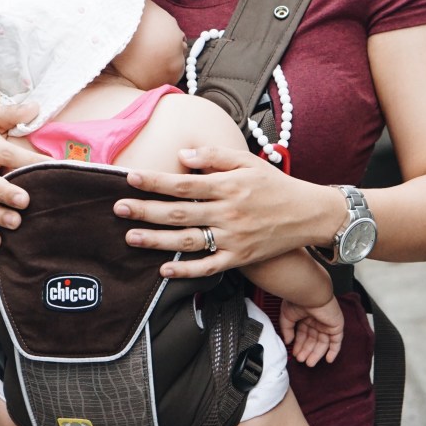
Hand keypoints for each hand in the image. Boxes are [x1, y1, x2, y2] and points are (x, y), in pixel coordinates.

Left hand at [115, 143, 328, 278]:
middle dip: (146, 211)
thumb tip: (182, 155)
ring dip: (157, 240)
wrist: (307, 214)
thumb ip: (214, 155)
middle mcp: (229, 213)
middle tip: (118, 208)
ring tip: (131, 237)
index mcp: (229, 186)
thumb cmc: (273, 183)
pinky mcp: (240, 258)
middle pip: (180, 213)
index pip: (185, 183)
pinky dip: (186, 270)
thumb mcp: (247, 160)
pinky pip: (208, 267)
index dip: (156, 181)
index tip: (130, 178)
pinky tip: (163, 269)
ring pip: (189, 241)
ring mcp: (234, 238)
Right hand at [279, 295, 343, 365]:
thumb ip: (287, 329)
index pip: (303, 333)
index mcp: (305, 316)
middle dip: (307, 351)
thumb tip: (288, 341)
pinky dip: (333, 351)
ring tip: (309, 363)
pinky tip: (328, 360)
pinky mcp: (336, 326)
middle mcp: (317, 320)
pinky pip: (336, 341)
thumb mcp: (287, 316)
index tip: (295, 353)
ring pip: (323, 342)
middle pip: (313, 340)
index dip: (299, 344)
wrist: (310, 293)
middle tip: (302, 360)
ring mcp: (327, 323)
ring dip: (316, 353)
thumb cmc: (298, 299)